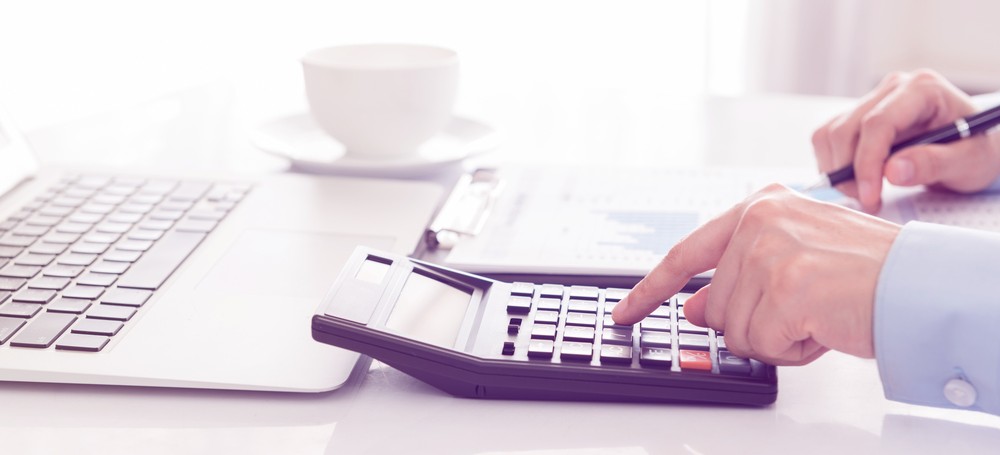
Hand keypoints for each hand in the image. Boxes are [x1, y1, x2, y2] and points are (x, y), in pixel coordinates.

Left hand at [611, 184, 900, 364]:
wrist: (918, 282)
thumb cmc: (865, 271)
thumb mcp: (792, 262)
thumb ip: (737, 279)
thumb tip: (695, 308)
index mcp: (759, 206)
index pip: (686, 254)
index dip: (651, 289)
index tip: (626, 311)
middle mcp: (759, 221)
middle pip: (716, 306)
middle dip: (755, 324)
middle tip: (803, 310)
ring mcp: (768, 252)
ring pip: (735, 331)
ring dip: (775, 337)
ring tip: (817, 313)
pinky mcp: (785, 288)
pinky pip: (761, 346)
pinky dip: (793, 350)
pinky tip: (822, 326)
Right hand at [812, 69, 999, 213]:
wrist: (971, 146)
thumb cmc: (975, 150)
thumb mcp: (969, 161)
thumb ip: (934, 164)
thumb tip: (893, 171)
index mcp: (922, 89)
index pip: (877, 123)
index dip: (867, 163)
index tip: (869, 196)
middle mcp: (892, 88)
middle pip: (846, 130)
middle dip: (849, 172)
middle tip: (868, 202)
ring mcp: (872, 100)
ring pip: (830, 134)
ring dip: (837, 170)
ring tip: (864, 193)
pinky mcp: (857, 116)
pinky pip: (827, 139)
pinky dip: (833, 165)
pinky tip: (856, 181)